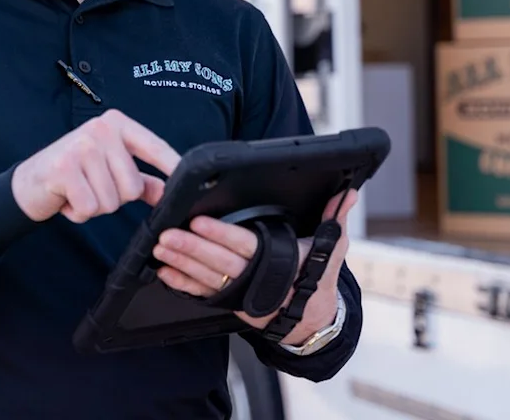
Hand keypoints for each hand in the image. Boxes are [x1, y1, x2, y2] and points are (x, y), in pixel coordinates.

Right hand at [11, 109, 181, 222]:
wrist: (29, 182)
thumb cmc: (74, 174)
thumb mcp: (109, 170)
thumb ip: (141, 180)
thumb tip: (169, 192)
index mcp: (116, 125)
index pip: (154, 147)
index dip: (173, 166)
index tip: (194, 180)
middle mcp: (101, 129)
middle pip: (132, 187)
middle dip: (114, 199)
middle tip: (92, 187)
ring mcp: (81, 146)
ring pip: (111, 200)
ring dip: (95, 207)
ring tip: (78, 191)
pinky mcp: (64, 167)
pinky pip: (90, 207)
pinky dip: (79, 213)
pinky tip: (67, 199)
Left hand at [152, 188, 358, 345]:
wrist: (313, 316)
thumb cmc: (320, 275)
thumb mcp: (333, 246)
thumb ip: (335, 217)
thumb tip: (349, 192)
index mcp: (281, 262)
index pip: (246, 245)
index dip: (221, 234)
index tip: (199, 221)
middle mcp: (258, 279)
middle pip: (220, 262)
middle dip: (191, 248)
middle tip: (167, 234)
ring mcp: (243, 293)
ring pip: (206, 278)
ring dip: (181, 263)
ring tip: (160, 248)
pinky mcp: (231, 302)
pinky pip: (203, 293)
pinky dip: (182, 284)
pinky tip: (164, 272)